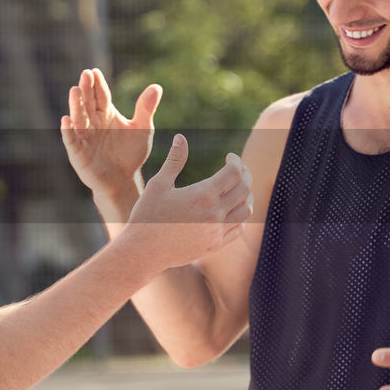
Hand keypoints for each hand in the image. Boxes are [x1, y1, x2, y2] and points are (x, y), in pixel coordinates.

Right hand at [61, 68, 161, 199]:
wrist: (123, 180)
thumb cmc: (130, 154)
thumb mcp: (142, 129)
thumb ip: (146, 109)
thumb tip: (156, 87)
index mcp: (106, 114)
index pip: (101, 96)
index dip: (98, 85)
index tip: (95, 71)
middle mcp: (93, 123)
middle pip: (89, 103)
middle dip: (86, 89)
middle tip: (85, 75)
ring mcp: (84, 137)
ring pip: (79, 118)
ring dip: (76, 105)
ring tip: (74, 91)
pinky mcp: (78, 153)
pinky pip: (72, 140)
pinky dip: (68, 131)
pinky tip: (66, 120)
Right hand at [119, 133, 252, 271]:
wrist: (143, 251)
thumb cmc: (147, 215)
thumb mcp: (158, 184)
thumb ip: (174, 160)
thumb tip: (181, 137)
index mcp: (202, 195)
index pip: (234, 172)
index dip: (235, 161)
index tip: (229, 157)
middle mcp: (214, 214)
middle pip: (244, 189)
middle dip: (245, 174)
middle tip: (238, 169)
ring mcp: (216, 232)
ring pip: (246, 210)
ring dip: (247, 196)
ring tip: (239, 188)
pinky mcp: (214, 245)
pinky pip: (238, 230)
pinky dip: (241, 217)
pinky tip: (234, 210)